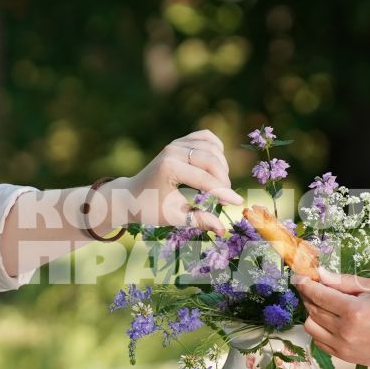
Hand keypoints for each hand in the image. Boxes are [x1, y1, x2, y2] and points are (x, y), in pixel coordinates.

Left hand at [112, 130, 243, 234]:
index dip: (224, 192)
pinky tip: (217, 165)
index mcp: (169, 168)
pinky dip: (216, 149)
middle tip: (225, 199)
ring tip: (220, 186)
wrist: (131, 195)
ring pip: (212, 148)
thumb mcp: (173, 217)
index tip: (238, 203)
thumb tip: (222, 229)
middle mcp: (173, 151)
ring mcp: (176, 144)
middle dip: (224, 180)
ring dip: (222, 166)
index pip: (204, 179)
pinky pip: (206, 138)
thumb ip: (198, 220)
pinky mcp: (180, 142)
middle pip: (211, 160)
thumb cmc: (150, 208)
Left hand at [295, 269, 369, 368]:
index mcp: (354, 311)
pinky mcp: (344, 357)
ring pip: (311, 327)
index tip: (298, 276)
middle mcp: (345, 331)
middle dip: (308, 295)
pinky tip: (331, 320)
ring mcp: (343, 347)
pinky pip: (319, 341)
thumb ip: (346, 281)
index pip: (318, 294)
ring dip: (312, 313)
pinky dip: (320, 329)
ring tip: (324, 304)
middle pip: (312, 309)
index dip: (305, 284)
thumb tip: (321, 274)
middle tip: (312, 286)